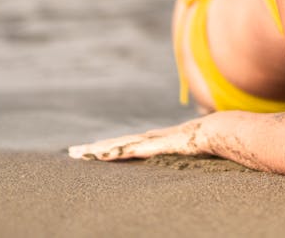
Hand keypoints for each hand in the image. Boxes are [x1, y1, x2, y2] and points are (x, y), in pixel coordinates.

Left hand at [68, 121, 202, 160]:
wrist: (211, 130)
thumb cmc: (204, 138)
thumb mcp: (188, 146)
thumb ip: (183, 145)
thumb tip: (186, 147)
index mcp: (152, 140)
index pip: (124, 144)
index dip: (108, 147)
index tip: (92, 150)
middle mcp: (145, 138)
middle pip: (114, 144)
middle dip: (93, 148)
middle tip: (72, 151)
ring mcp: (147, 141)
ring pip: (115, 146)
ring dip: (96, 150)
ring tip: (77, 153)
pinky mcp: (151, 146)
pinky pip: (127, 151)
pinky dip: (112, 153)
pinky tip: (98, 155)